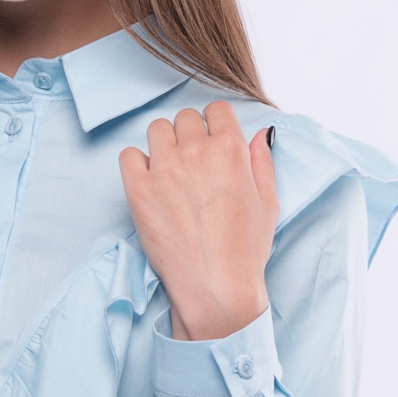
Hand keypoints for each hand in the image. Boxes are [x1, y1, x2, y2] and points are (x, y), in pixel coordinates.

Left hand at [119, 105, 276, 341]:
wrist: (216, 287)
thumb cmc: (245, 250)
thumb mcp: (268, 202)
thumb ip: (262, 162)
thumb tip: (259, 134)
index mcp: (231, 150)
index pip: (217, 110)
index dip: (215, 124)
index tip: (213, 142)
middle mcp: (196, 152)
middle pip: (186, 118)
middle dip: (190, 135)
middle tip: (192, 163)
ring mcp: (164, 170)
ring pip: (157, 129)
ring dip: (164, 144)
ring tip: (170, 172)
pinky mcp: (139, 190)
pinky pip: (129, 155)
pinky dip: (137, 163)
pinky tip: (150, 182)